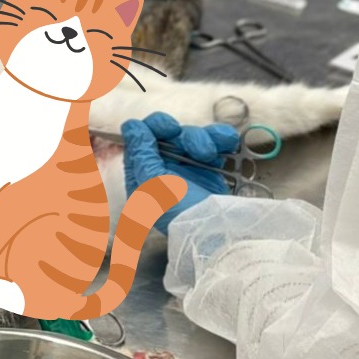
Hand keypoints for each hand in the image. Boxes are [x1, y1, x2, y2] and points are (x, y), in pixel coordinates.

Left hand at [122, 114, 240, 225]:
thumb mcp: (155, 185)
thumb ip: (142, 153)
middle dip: (184, 136)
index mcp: (142, 176)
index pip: (140, 139)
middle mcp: (163, 171)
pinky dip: (221, 139)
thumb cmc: (182, 214)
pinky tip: (228, 143)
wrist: (220, 232)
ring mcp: (187, 169)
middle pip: (167, 134)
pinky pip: (213, 143)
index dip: (153, 127)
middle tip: (195, 147)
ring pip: (191, 136)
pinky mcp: (210, 169)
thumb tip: (131, 126)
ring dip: (204, 140)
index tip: (169, 129)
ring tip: (211, 155)